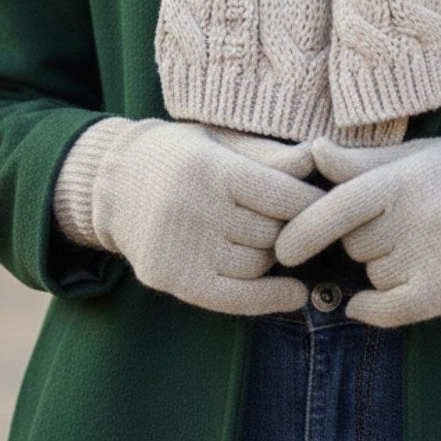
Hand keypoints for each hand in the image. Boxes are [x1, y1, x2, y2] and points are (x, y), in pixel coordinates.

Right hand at [83, 119, 326, 316]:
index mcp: (209, 169)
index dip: (310, 202)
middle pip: (271, 233)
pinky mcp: (171, 279)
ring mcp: (180, 249)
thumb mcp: (221, 141)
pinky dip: (267, 299)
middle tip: (291, 220)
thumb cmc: (181, 155)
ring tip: (267, 239)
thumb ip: (268, 154)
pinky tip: (293, 294)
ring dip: (271, 256)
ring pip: (256, 265)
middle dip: (289, 228)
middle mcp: (193, 209)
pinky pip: (233, 299)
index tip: (327, 203)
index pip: (281, 196)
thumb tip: (318, 157)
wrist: (113, 181)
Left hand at [274, 131, 440, 326]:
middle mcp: (419, 218)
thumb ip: (357, 163)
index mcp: (403, 180)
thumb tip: (311, 151)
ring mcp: (437, 258)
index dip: (304, 231)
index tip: (283, 250)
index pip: (338, 209)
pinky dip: (375, 308)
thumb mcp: (409, 156)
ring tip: (419, 244)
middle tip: (396, 223)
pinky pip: (391, 311)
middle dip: (363, 239)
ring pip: (375, 276)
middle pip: (356, 246)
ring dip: (382, 267)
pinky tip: (368, 302)